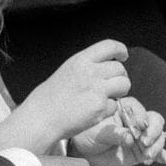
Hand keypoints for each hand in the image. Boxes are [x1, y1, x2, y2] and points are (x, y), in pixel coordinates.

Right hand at [1, 40, 130, 152]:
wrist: (40, 118)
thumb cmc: (49, 98)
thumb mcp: (67, 71)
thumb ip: (88, 66)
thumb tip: (108, 66)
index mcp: (80, 60)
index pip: (109, 46)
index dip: (120, 50)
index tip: (123, 56)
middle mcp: (91, 72)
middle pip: (120, 68)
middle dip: (119, 77)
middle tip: (109, 86)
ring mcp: (97, 89)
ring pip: (125, 85)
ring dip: (119, 92)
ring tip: (102, 98)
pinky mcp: (100, 106)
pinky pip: (116, 105)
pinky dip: (108, 109)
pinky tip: (93, 111)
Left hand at [70, 97, 165, 165]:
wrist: (84, 153)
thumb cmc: (87, 136)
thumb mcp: (97, 133)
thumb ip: (113, 133)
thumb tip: (129, 137)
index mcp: (124, 109)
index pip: (139, 109)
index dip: (141, 118)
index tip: (139, 127)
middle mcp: (137, 121)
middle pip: (155, 120)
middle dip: (154, 131)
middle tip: (145, 142)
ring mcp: (142, 136)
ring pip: (158, 137)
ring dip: (157, 145)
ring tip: (147, 156)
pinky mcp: (143, 151)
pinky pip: (157, 152)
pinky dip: (165, 156)